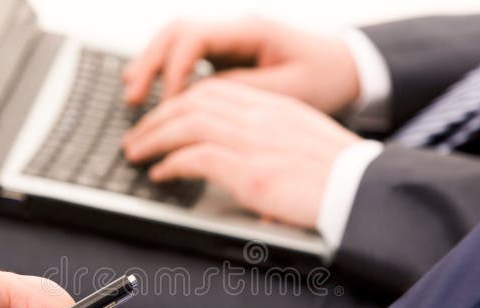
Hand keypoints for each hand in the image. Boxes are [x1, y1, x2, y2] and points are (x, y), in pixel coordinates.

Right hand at [122, 17, 360, 114]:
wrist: (348, 66)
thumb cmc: (326, 77)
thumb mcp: (290, 92)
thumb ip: (245, 94)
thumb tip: (198, 104)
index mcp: (251, 31)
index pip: (195, 36)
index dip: (173, 69)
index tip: (167, 102)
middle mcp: (234, 29)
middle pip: (176, 32)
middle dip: (149, 63)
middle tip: (133, 98)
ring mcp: (228, 40)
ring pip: (175, 41)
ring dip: (151, 65)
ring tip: (131, 95)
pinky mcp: (226, 56)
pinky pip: (185, 57)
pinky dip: (165, 73)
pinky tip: (151, 93)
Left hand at [122, 79, 361, 227]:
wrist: (362, 189)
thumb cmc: (339, 174)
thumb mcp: (303, 141)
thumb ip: (271, 138)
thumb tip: (245, 155)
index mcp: (272, 105)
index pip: (214, 91)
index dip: (181, 102)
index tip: (164, 117)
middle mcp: (259, 116)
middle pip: (192, 102)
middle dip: (157, 118)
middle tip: (137, 135)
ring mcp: (253, 140)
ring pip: (186, 123)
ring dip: (153, 137)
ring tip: (135, 152)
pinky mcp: (249, 170)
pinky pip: (195, 157)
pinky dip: (171, 163)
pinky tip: (159, 172)